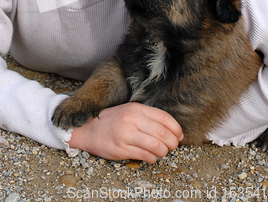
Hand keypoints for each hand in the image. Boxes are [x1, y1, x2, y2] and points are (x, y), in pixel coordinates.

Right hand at [67, 102, 182, 162]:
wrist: (88, 129)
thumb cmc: (112, 121)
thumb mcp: (130, 111)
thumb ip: (148, 117)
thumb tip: (171, 129)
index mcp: (136, 109)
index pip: (164, 118)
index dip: (176, 129)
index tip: (180, 135)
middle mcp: (132, 120)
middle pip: (163, 133)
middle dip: (172, 142)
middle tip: (173, 146)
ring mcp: (126, 135)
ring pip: (156, 146)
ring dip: (164, 152)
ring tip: (162, 152)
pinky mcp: (122, 149)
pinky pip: (146, 156)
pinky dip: (153, 158)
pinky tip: (150, 156)